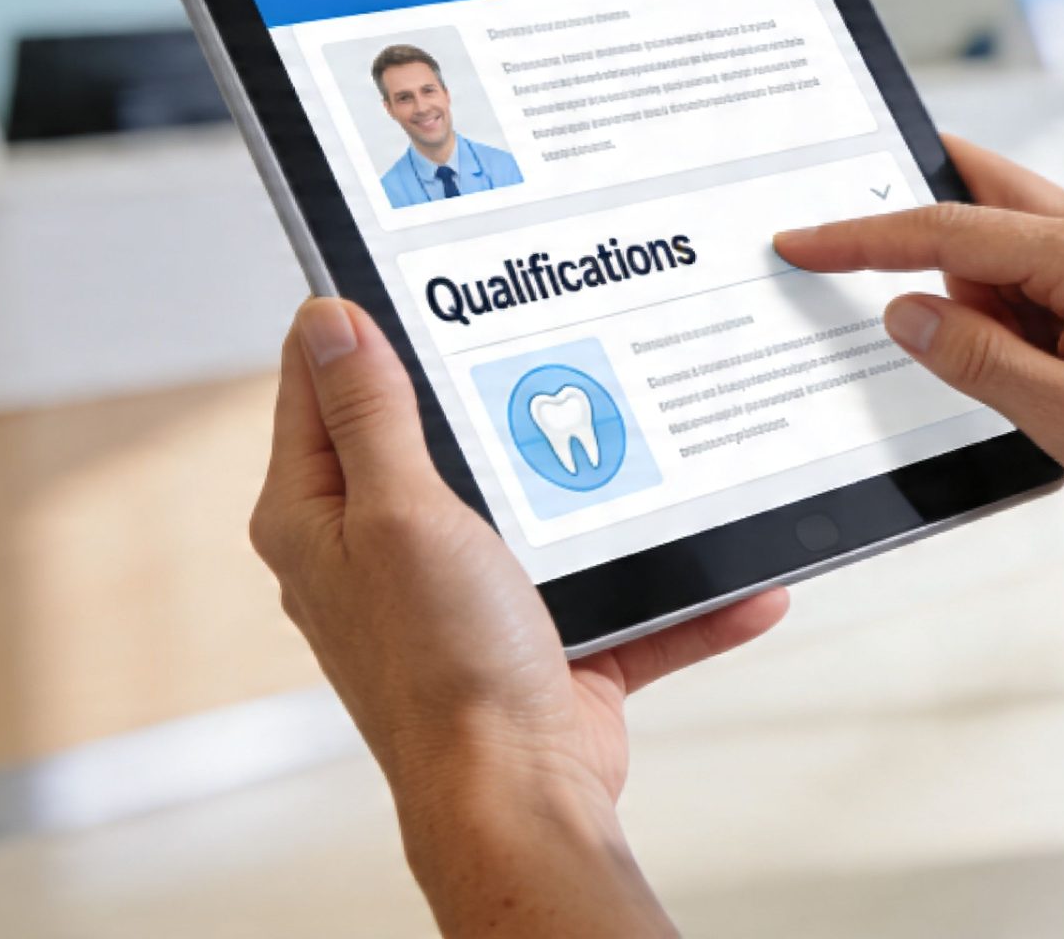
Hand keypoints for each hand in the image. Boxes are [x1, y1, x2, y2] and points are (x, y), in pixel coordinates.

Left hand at [255, 298, 786, 933]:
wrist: (519, 796)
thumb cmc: (445, 671)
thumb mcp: (402, 511)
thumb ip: (373, 416)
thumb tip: (329, 321)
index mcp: (322, 518)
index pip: (324, 389)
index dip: (364, 323)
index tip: (420, 267)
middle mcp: (383, 556)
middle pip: (438, 440)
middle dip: (509, 392)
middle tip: (560, 330)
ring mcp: (464, 601)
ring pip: (545, 513)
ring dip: (614, 492)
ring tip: (664, 440)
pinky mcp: (544, 644)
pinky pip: (623, 596)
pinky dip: (682, 591)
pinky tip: (742, 576)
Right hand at [773, 136, 1063, 545]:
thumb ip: (977, 360)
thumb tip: (906, 312)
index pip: (953, 227)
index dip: (866, 237)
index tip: (804, 238)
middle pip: (980, 194)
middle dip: (913, 229)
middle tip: (841, 250)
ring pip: (1005, 239)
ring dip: (974, 291)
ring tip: (1013, 378)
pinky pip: (1035, 272)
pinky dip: (1004, 308)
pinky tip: (1015, 368)